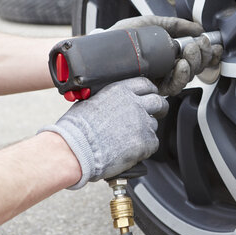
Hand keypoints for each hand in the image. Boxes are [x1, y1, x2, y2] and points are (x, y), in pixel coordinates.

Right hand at [40, 77, 168, 188]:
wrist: (75, 150)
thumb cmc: (76, 130)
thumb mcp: (90, 102)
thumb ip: (108, 99)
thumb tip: (111, 103)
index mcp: (120, 90)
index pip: (145, 84)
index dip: (150, 91)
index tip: (151, 95)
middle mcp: (134, 104)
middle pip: (159, 102)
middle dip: (159, 108)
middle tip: (157, 113)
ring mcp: (142, 123)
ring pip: (153, 125)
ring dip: (145, 131)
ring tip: (128, 139)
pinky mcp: (146, 142)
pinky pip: (153, 143)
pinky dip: (145, 148)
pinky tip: (130, 150)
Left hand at [92, 15, 222, 95]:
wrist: (98, 52)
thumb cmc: (119, 38)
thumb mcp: (149, 23)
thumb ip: (174, 24)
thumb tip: (198, 27)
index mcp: (168, 53)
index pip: (195, 56)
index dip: (208, 53)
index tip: (215, 45)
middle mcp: (167, 68)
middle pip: (196, 67)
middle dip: (203, 55)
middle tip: (199, 45)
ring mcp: (161, 80)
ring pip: (188, 77)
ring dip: (194, 63)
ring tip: (190, 51)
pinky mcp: (153, 90)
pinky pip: (174, 87)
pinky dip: (181, 75)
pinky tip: (180, 64)